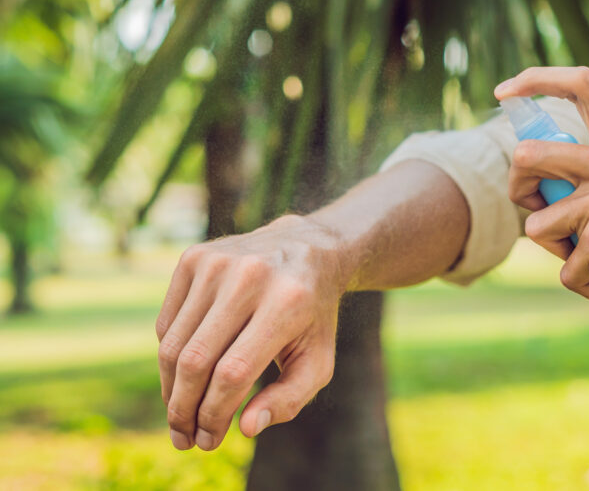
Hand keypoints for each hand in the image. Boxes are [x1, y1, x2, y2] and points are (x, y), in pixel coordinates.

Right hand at [156, 214, 345, 450]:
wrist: (305, 249)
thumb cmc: (312, 317)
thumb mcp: (318, 360)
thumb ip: (290, 399)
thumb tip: (247, 428)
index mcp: (287, 303)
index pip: (234, 373)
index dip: (214, 414)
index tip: (208, 441)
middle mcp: (249, 277)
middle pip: (196, 361)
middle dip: (184, 409)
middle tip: (185, 439)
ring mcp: (217, 263)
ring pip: (174, 345)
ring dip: (170, 390)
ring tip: (180, 416)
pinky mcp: (193, 258)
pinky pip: (167, 324)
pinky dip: (171, 357)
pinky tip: (186, 376)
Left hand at [494, 67, 588, 324]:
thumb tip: (532, 168)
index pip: (580, 84)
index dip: (534, 80)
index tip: (504, 93)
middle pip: (527, 156)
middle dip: (517, 189)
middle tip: (535, 207)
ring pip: (537, 226)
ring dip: (558, 250)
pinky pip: (564, 270)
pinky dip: (584, 283)